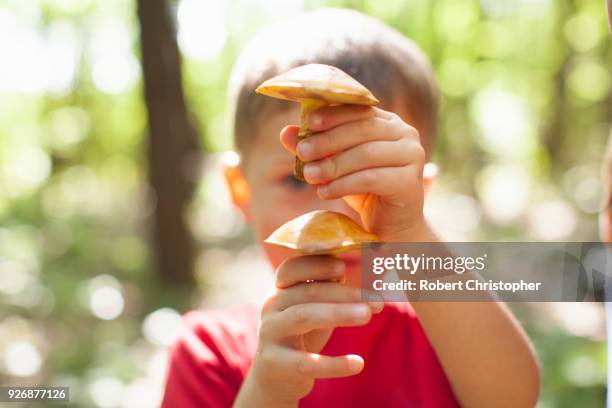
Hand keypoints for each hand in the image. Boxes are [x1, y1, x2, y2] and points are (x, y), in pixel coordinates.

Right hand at [235, 255, 382, 406]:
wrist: (274, 376)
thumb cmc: (301, 334)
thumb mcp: (313, 309)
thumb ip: (331, 291)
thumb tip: (370, 277)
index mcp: (281, 289)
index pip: (292, 268)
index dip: (316, 265)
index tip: (343, 268)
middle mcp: (271, 306)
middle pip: (307, 292)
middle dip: (343, 293)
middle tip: (375, 300)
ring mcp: (270, 333)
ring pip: (304, 317)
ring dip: (339, 313)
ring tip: (368, 316)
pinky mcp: (274, 363)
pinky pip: (306, 362)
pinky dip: (334, 364)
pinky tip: (358, 364)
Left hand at [280, 105, 427, 240]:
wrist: (392, 225)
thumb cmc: (364, 190)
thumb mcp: (337, 165)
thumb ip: (316, 147)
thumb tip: (286, 132)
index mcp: (388, 122)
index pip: (360, 110)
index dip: (334, 114)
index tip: (309, 122)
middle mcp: (405, 133)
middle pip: (363, 129)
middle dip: (329, 140)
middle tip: (302, 152)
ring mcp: (412, 156)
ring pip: (366, 154)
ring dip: (334, 165)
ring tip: (309, 176)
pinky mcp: (410, 182)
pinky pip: (372, 179)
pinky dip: (344, 185)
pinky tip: (324, 192)